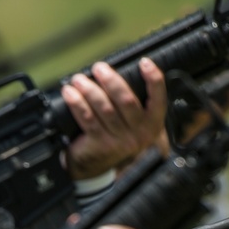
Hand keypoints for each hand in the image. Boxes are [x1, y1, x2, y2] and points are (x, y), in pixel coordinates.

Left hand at [62, 58, 168, 179]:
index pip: (158, 100)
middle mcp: (139, 134)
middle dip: (111, 80)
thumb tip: (117, 73)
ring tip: (78, 79)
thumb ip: (133, 103)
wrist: (96, 166)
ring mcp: (120, 141)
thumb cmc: (114, 136)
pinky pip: (88, 119)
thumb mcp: (132, 124)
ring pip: (105, 108)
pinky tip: (70, 94)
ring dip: (90, 90)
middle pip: (127, 101)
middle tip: (99, 68)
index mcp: (152, 125)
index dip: (154, 80)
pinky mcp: (100, 144)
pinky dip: (77, 103)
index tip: (145, 62)